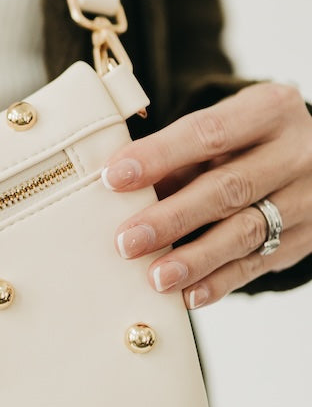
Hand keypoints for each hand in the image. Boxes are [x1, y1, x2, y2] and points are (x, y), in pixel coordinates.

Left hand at [100, 82, 311, 307]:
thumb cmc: (244, 143)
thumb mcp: (220, 132)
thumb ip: (176, 157)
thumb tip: (116, 190)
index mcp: (269, 111)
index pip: (208, 133)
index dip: (158, 156)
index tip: (113, 178)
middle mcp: (294, 154)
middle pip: (228, 188)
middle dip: (172, 218)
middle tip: (126, 241)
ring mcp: (304, 199)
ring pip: (246, 232)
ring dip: (195, 259)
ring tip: (155, 277)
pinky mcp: (302, 239)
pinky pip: (257, 265)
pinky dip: (218, 282)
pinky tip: (187, 295)